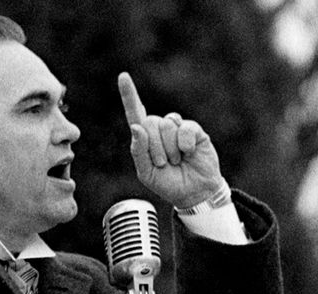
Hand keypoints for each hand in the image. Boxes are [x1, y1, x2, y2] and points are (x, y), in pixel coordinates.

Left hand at [117, 72, 223, 208]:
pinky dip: (184, 144)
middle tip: (163, 164)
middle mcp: (160, 129)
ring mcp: (177, 128)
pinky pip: (184, 128)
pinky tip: (189, 153)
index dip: (129, 95)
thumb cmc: (168, 183)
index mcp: (145, 139)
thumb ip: (138, 151)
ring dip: (170, 149)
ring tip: (177, 161)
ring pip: (166, 125)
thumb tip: (136, 126)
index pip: (135, 113)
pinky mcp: (193, 130)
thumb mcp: (146, 173)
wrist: (194, 193)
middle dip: (154, 148)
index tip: (123, 77)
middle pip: (149, 123)